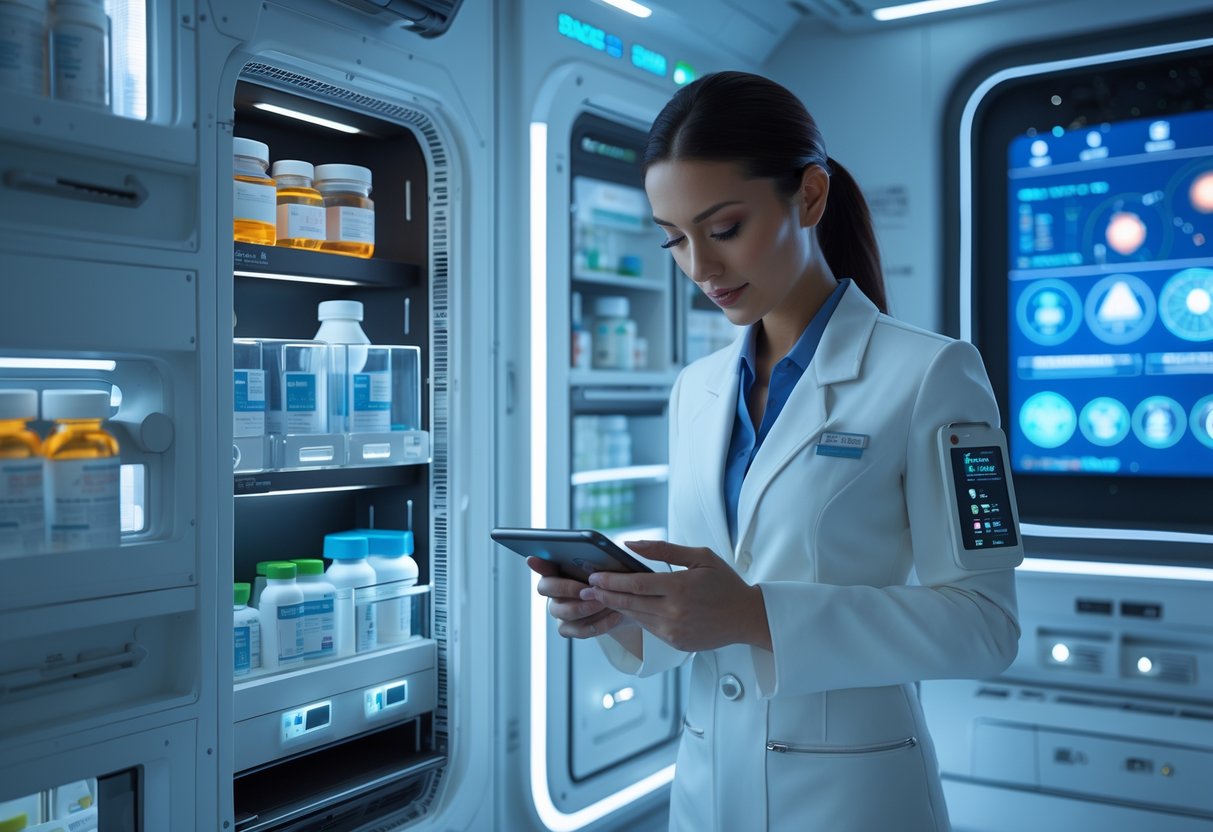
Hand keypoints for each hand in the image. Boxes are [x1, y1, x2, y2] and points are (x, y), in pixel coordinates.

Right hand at [526, 557, 627, 638]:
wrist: (622, 603)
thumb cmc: (609, 580)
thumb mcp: (605, 567)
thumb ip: (595, 560)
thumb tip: (598, 552)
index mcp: (557, 572)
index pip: (542, 566)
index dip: (537, 564)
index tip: (532, 559)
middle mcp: (553, 592)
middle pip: (547, 589)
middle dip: (570, 589)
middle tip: (590, 588)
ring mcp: (559, 611)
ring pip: (566, 613)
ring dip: (588, 608)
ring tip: (606, 602)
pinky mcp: (568, 629)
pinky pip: (580, 631)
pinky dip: (600, 624)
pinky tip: (616, 615)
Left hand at [581, 540, 770, 652]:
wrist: (746, 618)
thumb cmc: (725, 583)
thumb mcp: (700, 557)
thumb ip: (664, 550)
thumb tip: (631, 544)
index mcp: (680, 588)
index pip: (636, 584)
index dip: (611, 581)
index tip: (594, 576)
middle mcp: (674, 612)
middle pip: (629, 603)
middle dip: (604, 595)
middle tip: (585, 589)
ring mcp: (674, 631)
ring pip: (636, 617)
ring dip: (616, 606)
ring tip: (599, 597)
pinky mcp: (675, 643)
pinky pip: (648, 628)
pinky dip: (636, 617)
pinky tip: (626, 608)